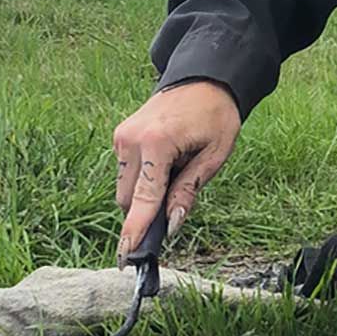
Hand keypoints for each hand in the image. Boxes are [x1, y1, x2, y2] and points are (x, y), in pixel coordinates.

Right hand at [113, 81, 241, 258]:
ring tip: (176, 170)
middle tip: (176, 203)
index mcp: (157, 143)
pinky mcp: (120, 135)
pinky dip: (142, 178)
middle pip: (128, 199)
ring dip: (145, 193)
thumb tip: (172, 224)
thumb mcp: (214, 155)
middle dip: (146, 211)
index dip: (136, 230)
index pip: (143, 199)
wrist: (203, 79)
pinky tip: (165, 162)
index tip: (125, 256)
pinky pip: (125, 172)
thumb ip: (189, 190)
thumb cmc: (216, 115)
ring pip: (125, 188)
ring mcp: (122, 136)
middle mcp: (131, 139)